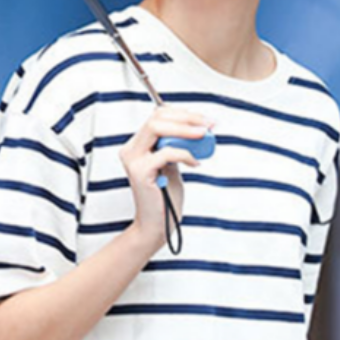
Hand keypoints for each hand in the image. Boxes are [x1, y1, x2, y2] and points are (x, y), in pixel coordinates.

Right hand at [118, 105, 212, 254]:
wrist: (156, 225)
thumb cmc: (165, 196)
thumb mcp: (173, 164)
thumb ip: (177, 146)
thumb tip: (197, 128)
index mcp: (138, 145)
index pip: (157, 115)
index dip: (183, 114)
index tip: (204, 119)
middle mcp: (131, 149)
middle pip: (156, 117)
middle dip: (186, 117)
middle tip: (208, 124)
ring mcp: (133, 159)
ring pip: (157, 128)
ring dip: (185, 129)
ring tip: (203, 135)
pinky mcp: (140, 172)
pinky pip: (166, 152)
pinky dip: (185, 154)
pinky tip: (194, 163)